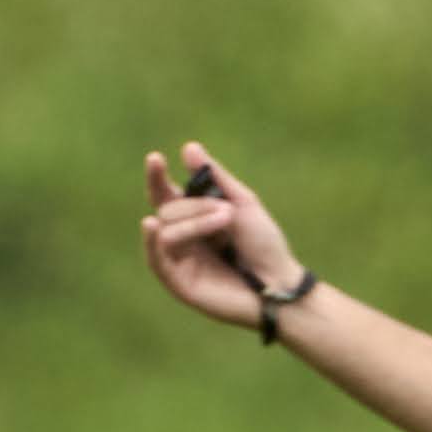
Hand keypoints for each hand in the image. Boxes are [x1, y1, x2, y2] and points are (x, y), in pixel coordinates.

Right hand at [140, 142, 309, 330]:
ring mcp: (179, 261)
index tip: (156, 158)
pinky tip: (152, 225)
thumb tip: (189, 147)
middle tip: (228, 213)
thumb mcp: (243, 203)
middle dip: (195, 206)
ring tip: (225, 222)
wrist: (280, 281)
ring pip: (165, 231)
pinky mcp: (179, 284)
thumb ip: (215, 178)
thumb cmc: (264, 244)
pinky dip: (152, 242)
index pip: (165, 194)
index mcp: (194, 217)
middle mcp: (182, 238)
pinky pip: (156, 261)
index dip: (156, 177)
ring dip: (193, 222)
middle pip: (168, 210)